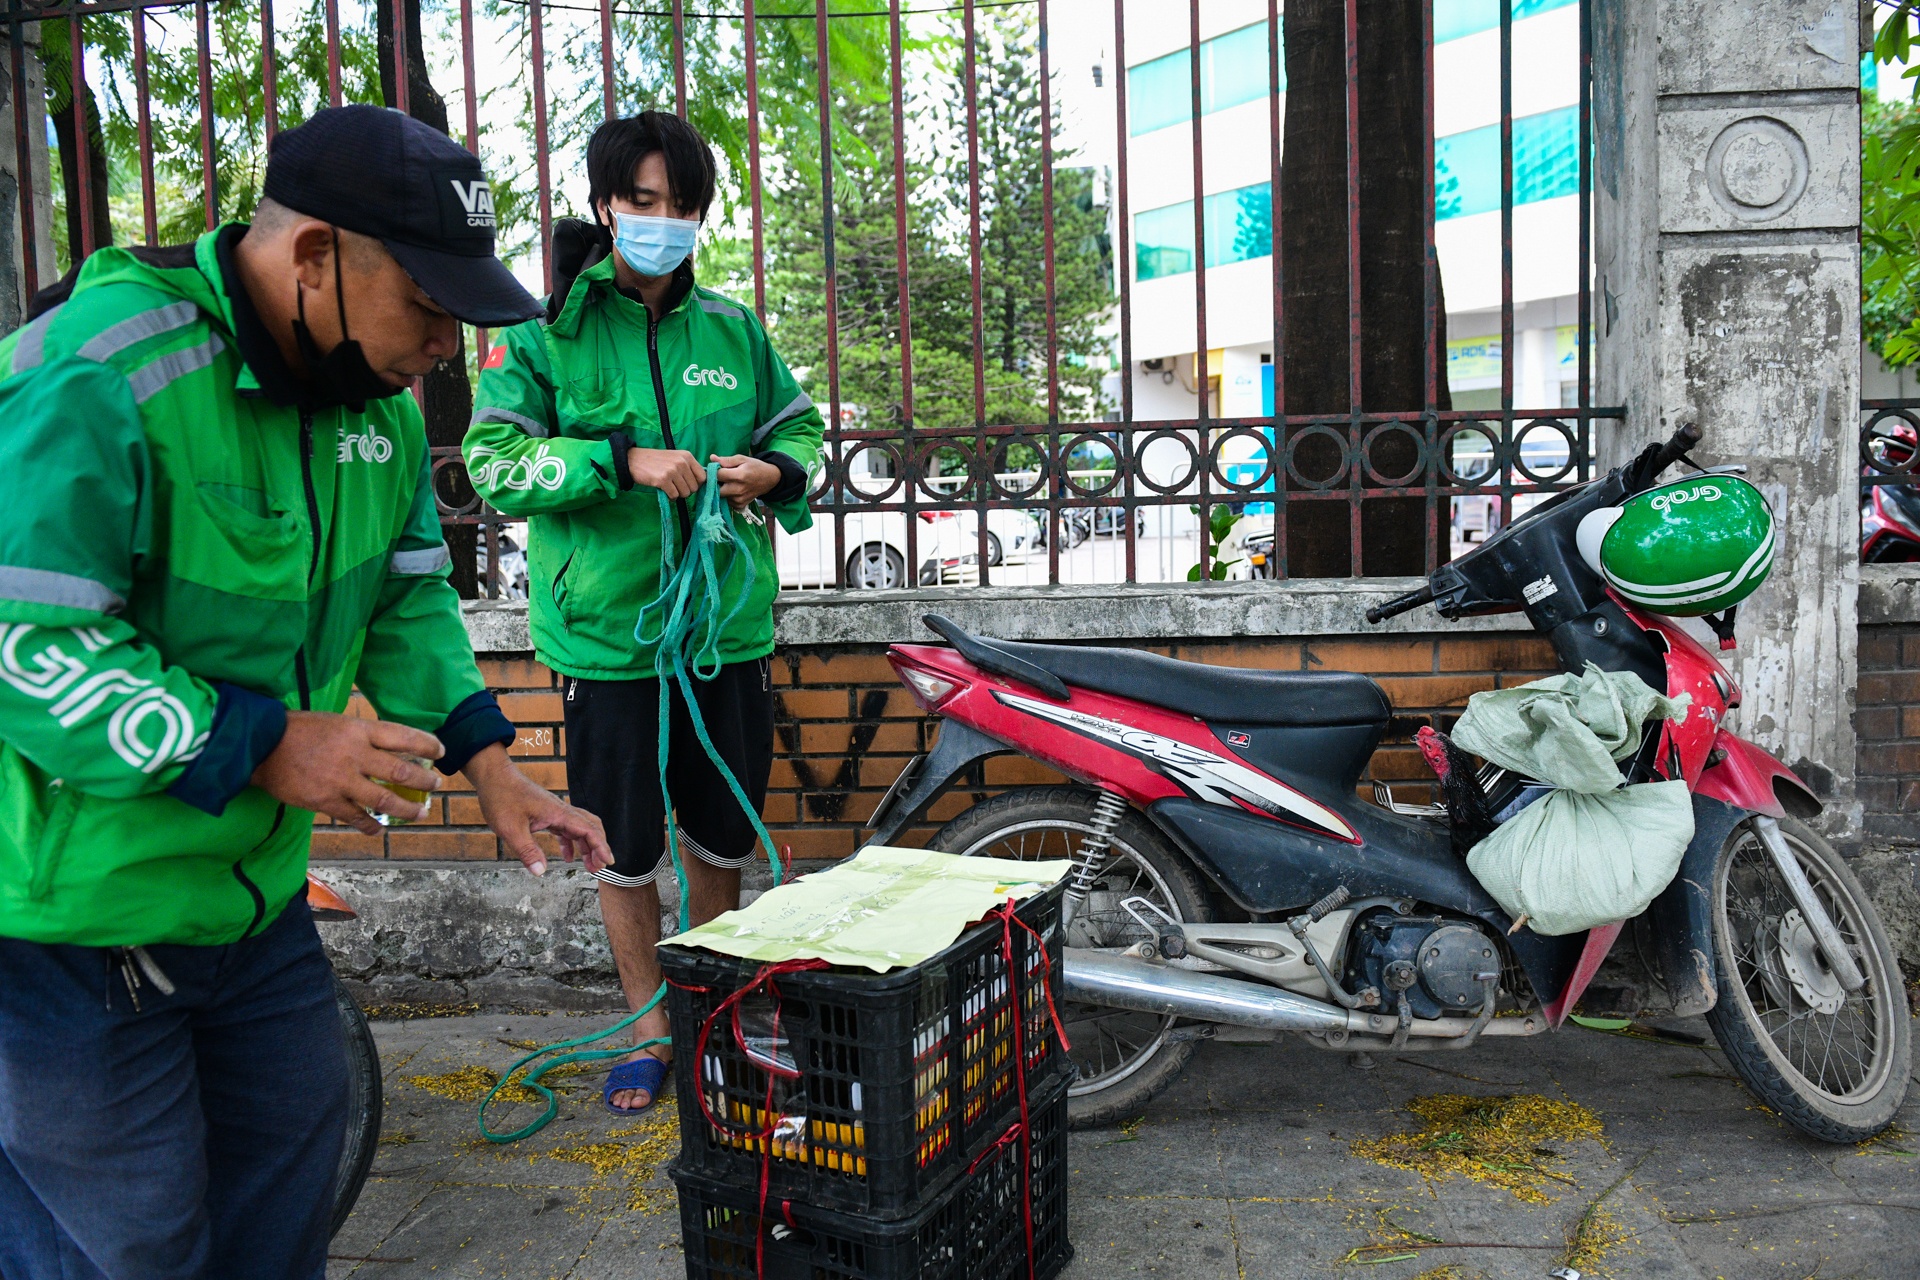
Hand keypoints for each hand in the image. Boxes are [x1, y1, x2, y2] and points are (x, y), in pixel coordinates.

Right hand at [250, 711, 442, 834]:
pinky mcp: (325, 801)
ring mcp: (341, 781)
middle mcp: (354, 755)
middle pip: (401, 771)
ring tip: (421, 812)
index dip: (427, 745)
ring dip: (408, 809)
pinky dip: (371, 825)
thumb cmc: (299, 729)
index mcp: (358, 731)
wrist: (260, 745)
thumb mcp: (336, 722)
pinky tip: (379, 830)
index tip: (441, 751)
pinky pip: (356, 817)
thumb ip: (362, 736)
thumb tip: (391, 747)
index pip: (403, 737)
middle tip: (436, 785)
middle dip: (424, 780)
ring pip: (384, 800)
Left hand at [464, 744, 611, 875]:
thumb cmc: (502, 797)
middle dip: (599, 847)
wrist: (494, 776)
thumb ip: (527, 851)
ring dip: (587, 846)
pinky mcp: (546, 813)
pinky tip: (568, 856)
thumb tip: (540, 871)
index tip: (609, 861)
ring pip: (580, 828)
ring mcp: (554, 811)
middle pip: (591, 827)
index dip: (601, 846)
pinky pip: (566, 829)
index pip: (588, 830)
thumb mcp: (511, 828)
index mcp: (558, 813)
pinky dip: (571, 843)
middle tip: (600, 867)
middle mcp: (561, 811)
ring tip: (589, 865)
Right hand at [626, 446, 705, 498]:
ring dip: (678, 494)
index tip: (688, 484)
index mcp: (687, 456)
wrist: (634, 460)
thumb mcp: (675, 457)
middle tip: (676, 487)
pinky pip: (674, 496)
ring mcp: (672, 471)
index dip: (697, 484)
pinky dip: (670, 497)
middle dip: (686, 491)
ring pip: (685, 493)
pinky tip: (665, 491)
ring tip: (670, 488)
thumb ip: (688, 467)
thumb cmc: (656, 461)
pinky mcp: (663, 480)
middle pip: (694, 487)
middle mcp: (682, 462)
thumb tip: (701, 483)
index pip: (703, 476)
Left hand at [711, 453, 780, 513]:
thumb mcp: (742, 459)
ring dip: (721, 489)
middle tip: (721, 477)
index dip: (714, 471)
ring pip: (720, 496)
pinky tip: (733, 490)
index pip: (717, 475)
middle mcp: (738, 489)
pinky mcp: (740, 505)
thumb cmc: (755, 467)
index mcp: (739, 476)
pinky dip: (727, 496)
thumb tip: (711, 458)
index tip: (717, 469)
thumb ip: (726, 460)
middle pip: (715, 488)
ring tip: (729, 483)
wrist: (769, 479)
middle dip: (716, 482)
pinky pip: (726, 501)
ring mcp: (739, 499)